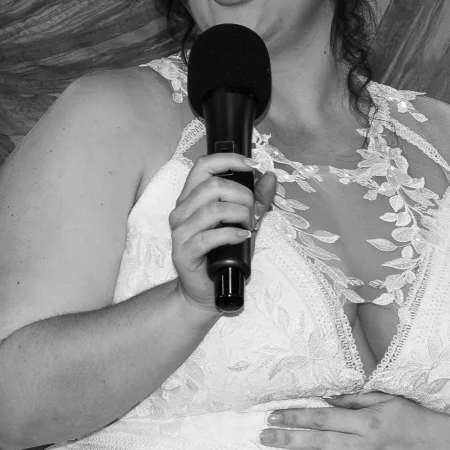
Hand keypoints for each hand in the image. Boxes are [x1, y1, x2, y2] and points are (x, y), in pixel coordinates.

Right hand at [169, 154, 277, 314]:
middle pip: (212, 185)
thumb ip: (256, 199)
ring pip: (213, 208)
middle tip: (253, 212)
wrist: (205, 290)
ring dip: (240, 215)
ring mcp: (180, 232)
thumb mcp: (243, 222)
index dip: (229, 159)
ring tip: (249, 226)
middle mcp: (181, 211)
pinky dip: (231, 234)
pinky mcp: (183, 252)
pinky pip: (209, 237)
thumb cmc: (223, 254)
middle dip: (242, 194)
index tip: (252, 165)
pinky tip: (242, 237)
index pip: (204, 165)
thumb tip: (269, 176)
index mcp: (191, 198)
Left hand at [258, 391, 449, 449]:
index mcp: (368, 420)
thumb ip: (356, 400)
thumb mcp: (389, 399)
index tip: (273, 416)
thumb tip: (327, 397)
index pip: (324, 418)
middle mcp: (369, 444)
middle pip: (322, 441)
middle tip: (263, 437)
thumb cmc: (418, 418)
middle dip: (290, 438)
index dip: (297, 416)